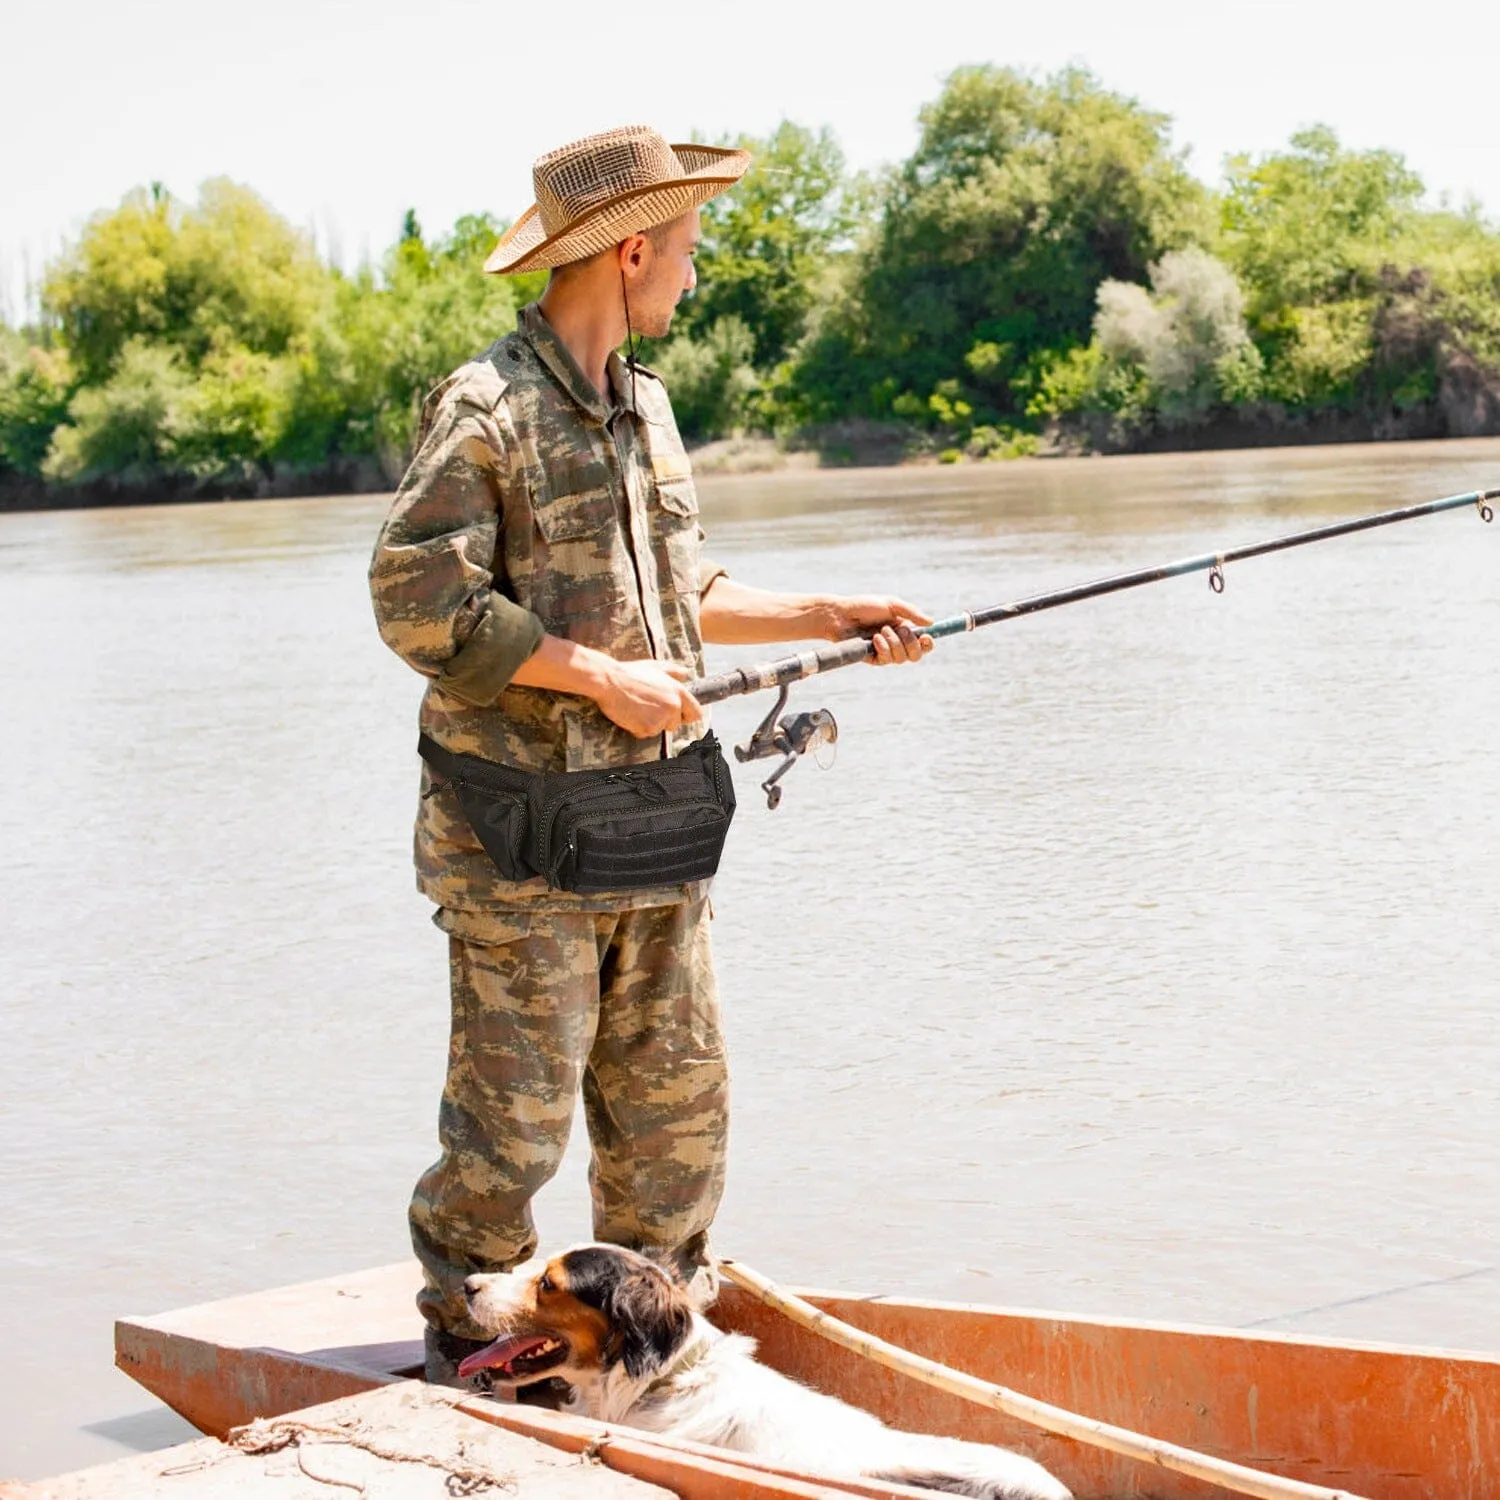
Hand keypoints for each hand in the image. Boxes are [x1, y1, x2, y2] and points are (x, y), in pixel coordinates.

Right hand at [595, 658, 703, 737]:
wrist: (610, 682)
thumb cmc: (631, 673)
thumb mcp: (655, 667)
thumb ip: (673, 672)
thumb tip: (686, 674)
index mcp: (678, 691)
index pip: (696, 712)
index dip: (687, 716)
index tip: (679, 716)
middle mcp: (673, 706)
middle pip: (676, 724)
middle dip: (664, 720)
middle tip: (647, 709)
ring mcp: (661, 718)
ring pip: (659, 730)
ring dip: (649, 724)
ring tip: (636, 708)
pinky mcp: (648, 728)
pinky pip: (645, 734)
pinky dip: (637, 728)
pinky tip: (630, 714)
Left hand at [820, 595, 934, 666]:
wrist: (840, 615)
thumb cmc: (864, 606)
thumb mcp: (891, 604)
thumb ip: (911, 612)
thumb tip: (931, 623)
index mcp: (904, 628)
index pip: (922, 643)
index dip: (928, 644)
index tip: (926, 638)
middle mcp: (897, 642)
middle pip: (915, 655)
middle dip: (911, 644)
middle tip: (902, 631)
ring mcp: (886, 651)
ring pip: (901, 659)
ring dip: (894, 643)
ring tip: (881, 630)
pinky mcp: (874, 658)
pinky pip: (886, 660)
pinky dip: (883, 648)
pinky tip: (874, 639)